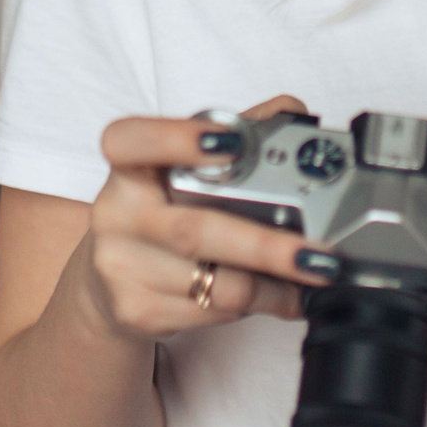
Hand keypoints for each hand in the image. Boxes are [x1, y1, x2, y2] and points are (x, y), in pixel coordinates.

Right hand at [80, 97, 337, 342]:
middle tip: (318, 255)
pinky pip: (214, 313)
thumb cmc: (160, 210)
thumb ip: (237, 133)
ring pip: (216, 284)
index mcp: (129, 166)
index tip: (232, 144)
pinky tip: (278, 296)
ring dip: (275, 285)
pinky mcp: (136, 311)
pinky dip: (259, 306)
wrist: (108, 281)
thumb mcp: (184, 167)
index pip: (132, 141)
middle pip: (194, 231)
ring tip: (310, 277)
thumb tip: (293, 114)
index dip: (178, 139)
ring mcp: (122, 267)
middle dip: (266, 246)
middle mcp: (117, 214)